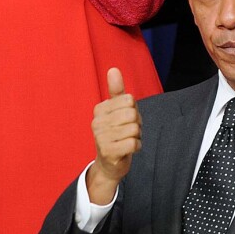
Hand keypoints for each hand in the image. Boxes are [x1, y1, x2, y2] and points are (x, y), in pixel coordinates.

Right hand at [86, 68, 141, 204]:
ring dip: (137, 136)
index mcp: (100, 109)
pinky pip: (133, 143)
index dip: (135, 111)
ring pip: (134, 129)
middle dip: (137, 125)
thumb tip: (114, 69)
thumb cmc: (117, 135)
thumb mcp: (118, 111)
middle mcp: (97, 122)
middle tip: (128, 133)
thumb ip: (117, 91)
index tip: (126, 121)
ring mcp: (101, 137)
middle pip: (133, 114)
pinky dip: (137, 147)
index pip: (130, 100)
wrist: (110, 164)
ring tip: (127, 141)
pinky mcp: (108, 151)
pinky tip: (128, 150)